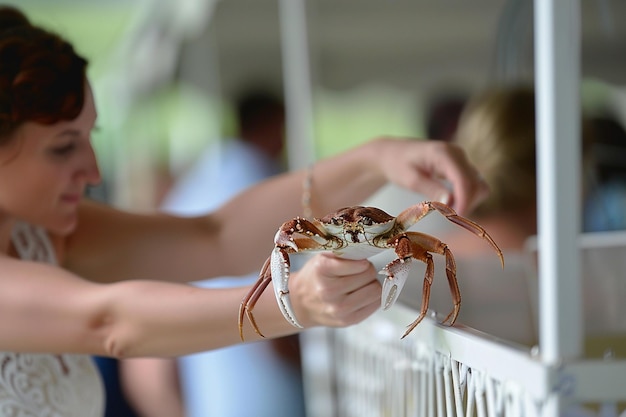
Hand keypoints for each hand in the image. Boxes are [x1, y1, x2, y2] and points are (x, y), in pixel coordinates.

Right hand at [290, 253, 381, 327]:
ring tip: (362, 284)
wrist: (301, 304)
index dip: (363, 262)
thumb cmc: (315, 278)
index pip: (360, 263)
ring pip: (375, 290)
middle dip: (368, 271)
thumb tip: (368, 253)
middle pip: (369, 275)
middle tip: (361, 273)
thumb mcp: (322, 258)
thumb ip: (343, 252)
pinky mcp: (348, 320)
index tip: (360, 263)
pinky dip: (372, 298)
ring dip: (372, 285)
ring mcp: (338, 308)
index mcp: (322, 269)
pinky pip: (375, 305)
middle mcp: (329, 290)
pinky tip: (362, 295)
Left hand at [374, 138, 488, 214]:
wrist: (392, 153)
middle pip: (476, 184)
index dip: (464, 200)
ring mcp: (461, 159)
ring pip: (478, 185)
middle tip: (448, 216)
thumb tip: (451, 202)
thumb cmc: (397, 164)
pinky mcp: (461, 166)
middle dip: (466, 202)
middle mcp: (457, 154)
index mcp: (444, 154)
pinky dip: (466, 196)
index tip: (456, 217)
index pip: (465, 179)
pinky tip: (450, 202)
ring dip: (468, 201)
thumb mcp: (410, 179)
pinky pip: (473, 184)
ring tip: (448, 209)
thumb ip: (431, 189)